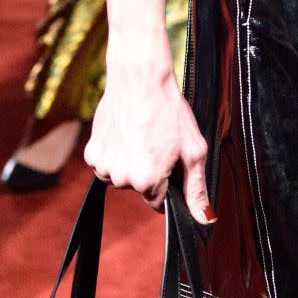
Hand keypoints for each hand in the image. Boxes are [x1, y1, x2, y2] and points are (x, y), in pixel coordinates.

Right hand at [84, 39, 215, 222]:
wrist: (139, 77)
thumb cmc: (169, 110)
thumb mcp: (193, 151)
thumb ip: (196, 189)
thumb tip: (204, 219)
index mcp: (147, 181)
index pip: (158, 203)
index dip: (166, 185)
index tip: (168, 162)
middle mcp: (122, 179)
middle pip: (139, 189)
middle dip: (149, 173)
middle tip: (155, 144)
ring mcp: (104, 167)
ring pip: (122, 179)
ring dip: (130, 165)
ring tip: (139, 137)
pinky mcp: (92, 154)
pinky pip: (106, 166)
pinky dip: (114, 155)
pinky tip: (124, 135)